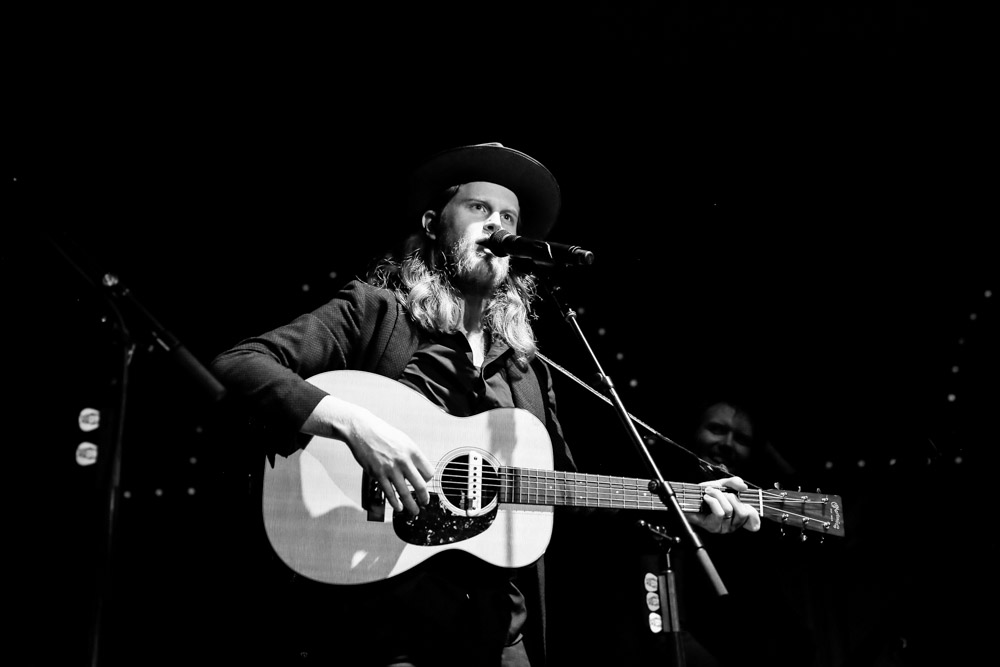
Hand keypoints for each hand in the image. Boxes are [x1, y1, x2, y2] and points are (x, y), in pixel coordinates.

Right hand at [303, 395, 434, 514]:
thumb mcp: (403, 440)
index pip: (429, 472)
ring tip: (414, 511)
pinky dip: (395, 503)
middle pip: (420, 486)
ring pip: (405, 493)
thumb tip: (419, 470)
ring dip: (411, 506)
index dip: (428, 480)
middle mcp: (404, 460)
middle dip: (424, 498)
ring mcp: (390, 469)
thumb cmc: (382, 434)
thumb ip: (412, 455)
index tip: (425, 483)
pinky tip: (398, 507)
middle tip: (425, 503)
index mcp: (412, 451)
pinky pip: (389, 493)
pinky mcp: (378, 474)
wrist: (362, 430)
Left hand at [688, 476, 760, 533]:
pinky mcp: (713, 527)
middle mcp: (733, 524)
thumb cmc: (705, 493)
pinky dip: (712, 501)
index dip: (754, 515)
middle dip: (730, 496)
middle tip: (718, 491)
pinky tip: (706, 498)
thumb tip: (744, 487)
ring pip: (729, 510)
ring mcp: (723, 527)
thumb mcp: (722, 484)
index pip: (753, 521)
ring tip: (709, 493)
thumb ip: (734, 482)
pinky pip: (719, 513)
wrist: (688, 498)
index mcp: (738, 515)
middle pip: (743, 511)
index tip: (748, 505)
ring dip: (718, 496)